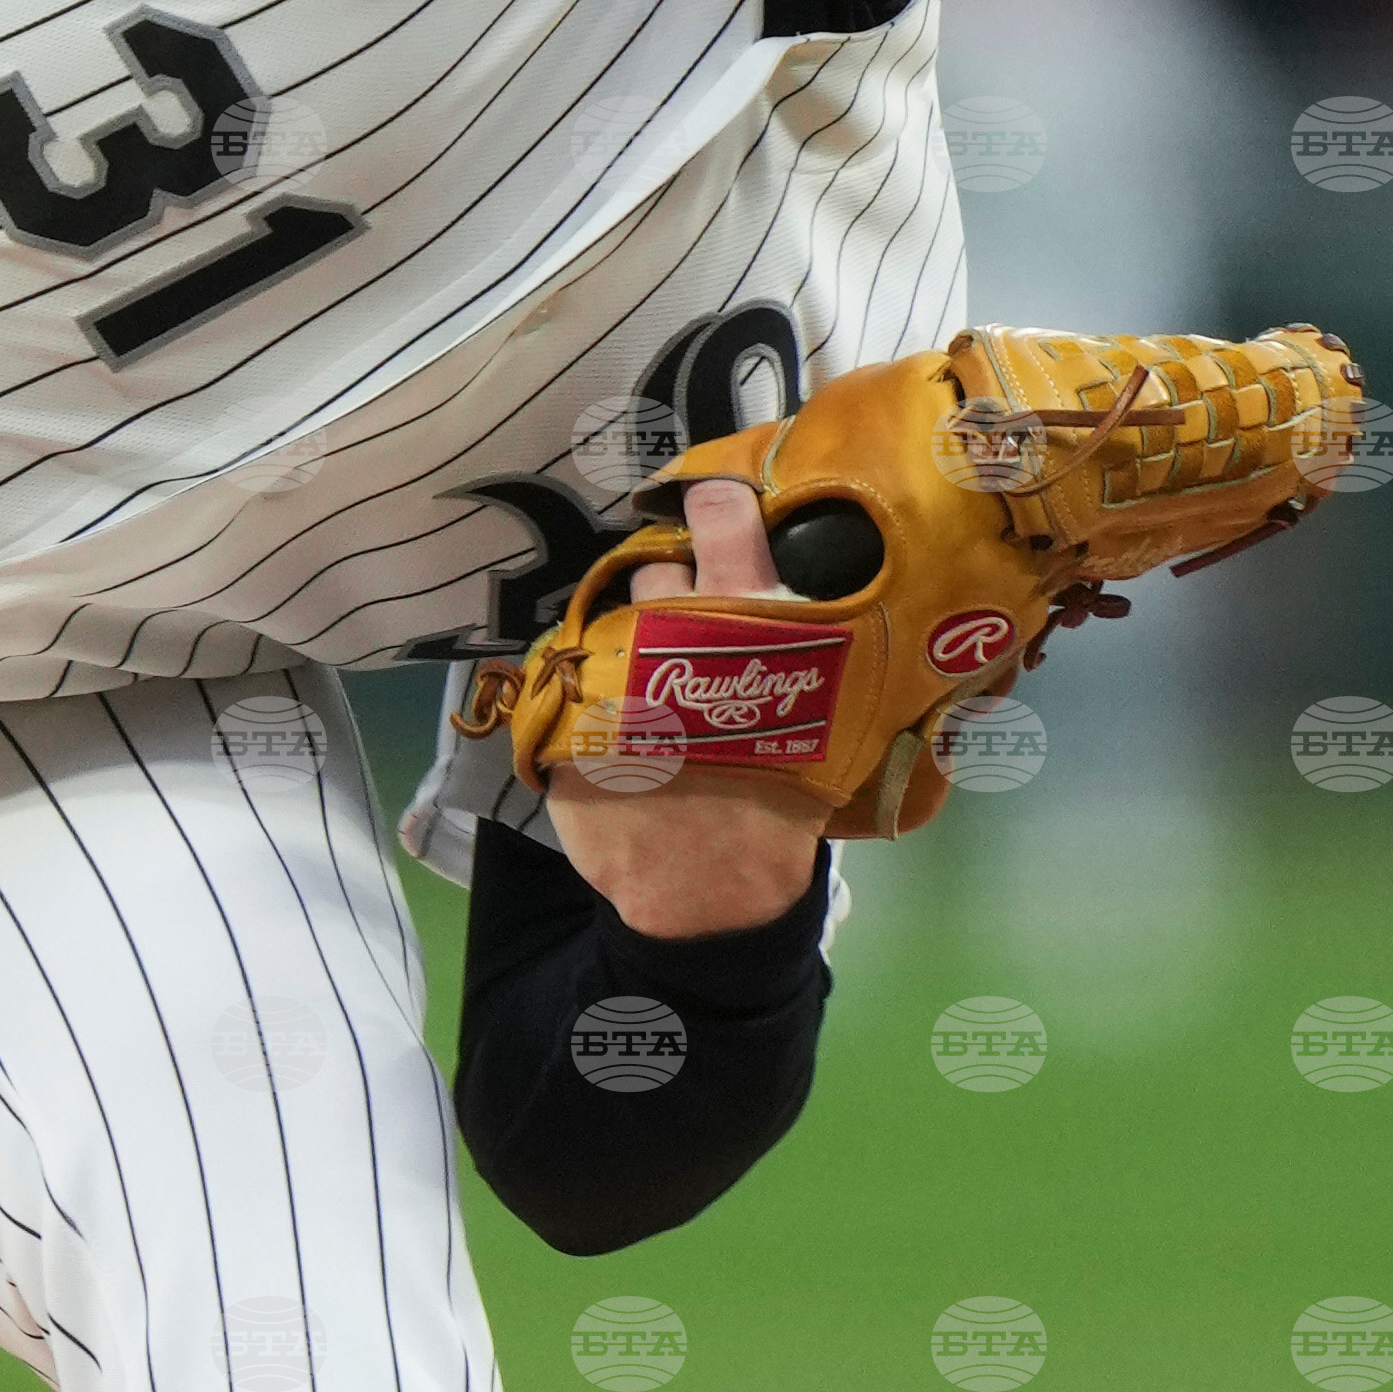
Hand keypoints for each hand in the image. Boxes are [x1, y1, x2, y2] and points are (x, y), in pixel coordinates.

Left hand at [534, 479, 830, 942]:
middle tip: (683, 606)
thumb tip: (803, 600)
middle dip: (668, 576)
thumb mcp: (825, 724)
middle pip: (659, 564)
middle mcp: (678, 634)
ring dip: (628, 634)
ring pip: (612, 615)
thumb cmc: (779, 808)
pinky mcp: (568, 709)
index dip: (717, 501)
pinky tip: (612, 716)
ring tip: (647, 673)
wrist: (709, 894)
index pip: (727, 523)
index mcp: (752, 628)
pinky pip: (573, 673)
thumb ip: (805, 656)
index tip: (713, 497)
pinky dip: (590, 686)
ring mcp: (616, 668)